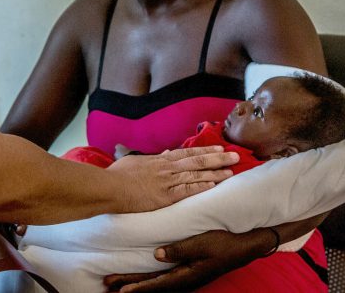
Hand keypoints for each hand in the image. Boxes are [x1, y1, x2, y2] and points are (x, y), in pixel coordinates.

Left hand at [103, 228, 273, 291]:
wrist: (245, 246)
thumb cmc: (225, 243)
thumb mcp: (204, 243)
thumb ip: (180, 249)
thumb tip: (157, 254)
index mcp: (187, 275)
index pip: (156, 283)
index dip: (137, 286)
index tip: (120, 289)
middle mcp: (184, 279)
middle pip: (151, 283)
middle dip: (129, 284)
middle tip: (107, 284)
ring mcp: (186, 276)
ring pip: (155, 280)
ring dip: (136, 280)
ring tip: (116, 282)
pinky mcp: (187, 270)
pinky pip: (163, 275)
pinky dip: (148, 276)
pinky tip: (141, 275)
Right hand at [106, 146, 237, 212]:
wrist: (109, 187)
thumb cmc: (117, 175)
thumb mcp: (135, 161)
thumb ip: (153, 158)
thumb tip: (165, 153)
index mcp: (160, 160)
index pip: (187, 153)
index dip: (205, 150)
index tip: (220, 147)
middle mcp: (167, 168)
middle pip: (197, 161)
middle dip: (218, 158)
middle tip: (235, 156)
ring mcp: (167, 182)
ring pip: (196, 175)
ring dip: (215, 173)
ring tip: (232, 171)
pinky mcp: (165, 197)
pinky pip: (187, 191)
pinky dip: (201, 187)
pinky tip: (215, 185)